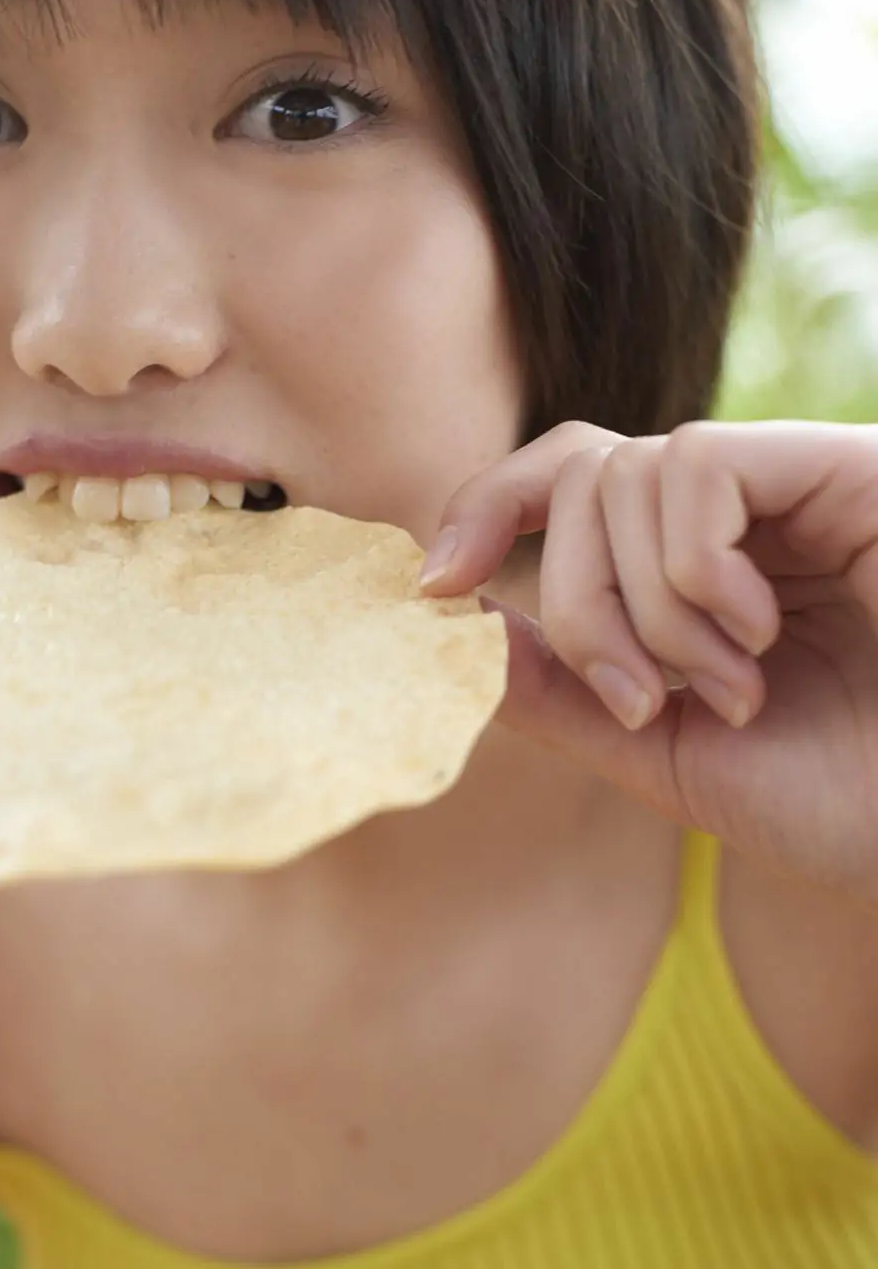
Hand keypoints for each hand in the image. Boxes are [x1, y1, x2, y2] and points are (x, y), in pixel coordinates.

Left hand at [420, 420, 877, 908]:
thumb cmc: (839, 802)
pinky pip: (696, 466)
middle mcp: (738, 513)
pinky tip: (754, 630)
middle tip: (645, 696)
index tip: (432, 583)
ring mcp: (792, 485)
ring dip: (646, 606)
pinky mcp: (842, 469)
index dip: (487, 508)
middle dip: (578, 601)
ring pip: (627, 473)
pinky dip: (691, 566)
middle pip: (582, 474)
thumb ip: (564, 694)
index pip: (569, 480)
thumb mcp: (667, 755)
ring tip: (730, 683)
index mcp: (692, 566)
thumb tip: (460, 625)